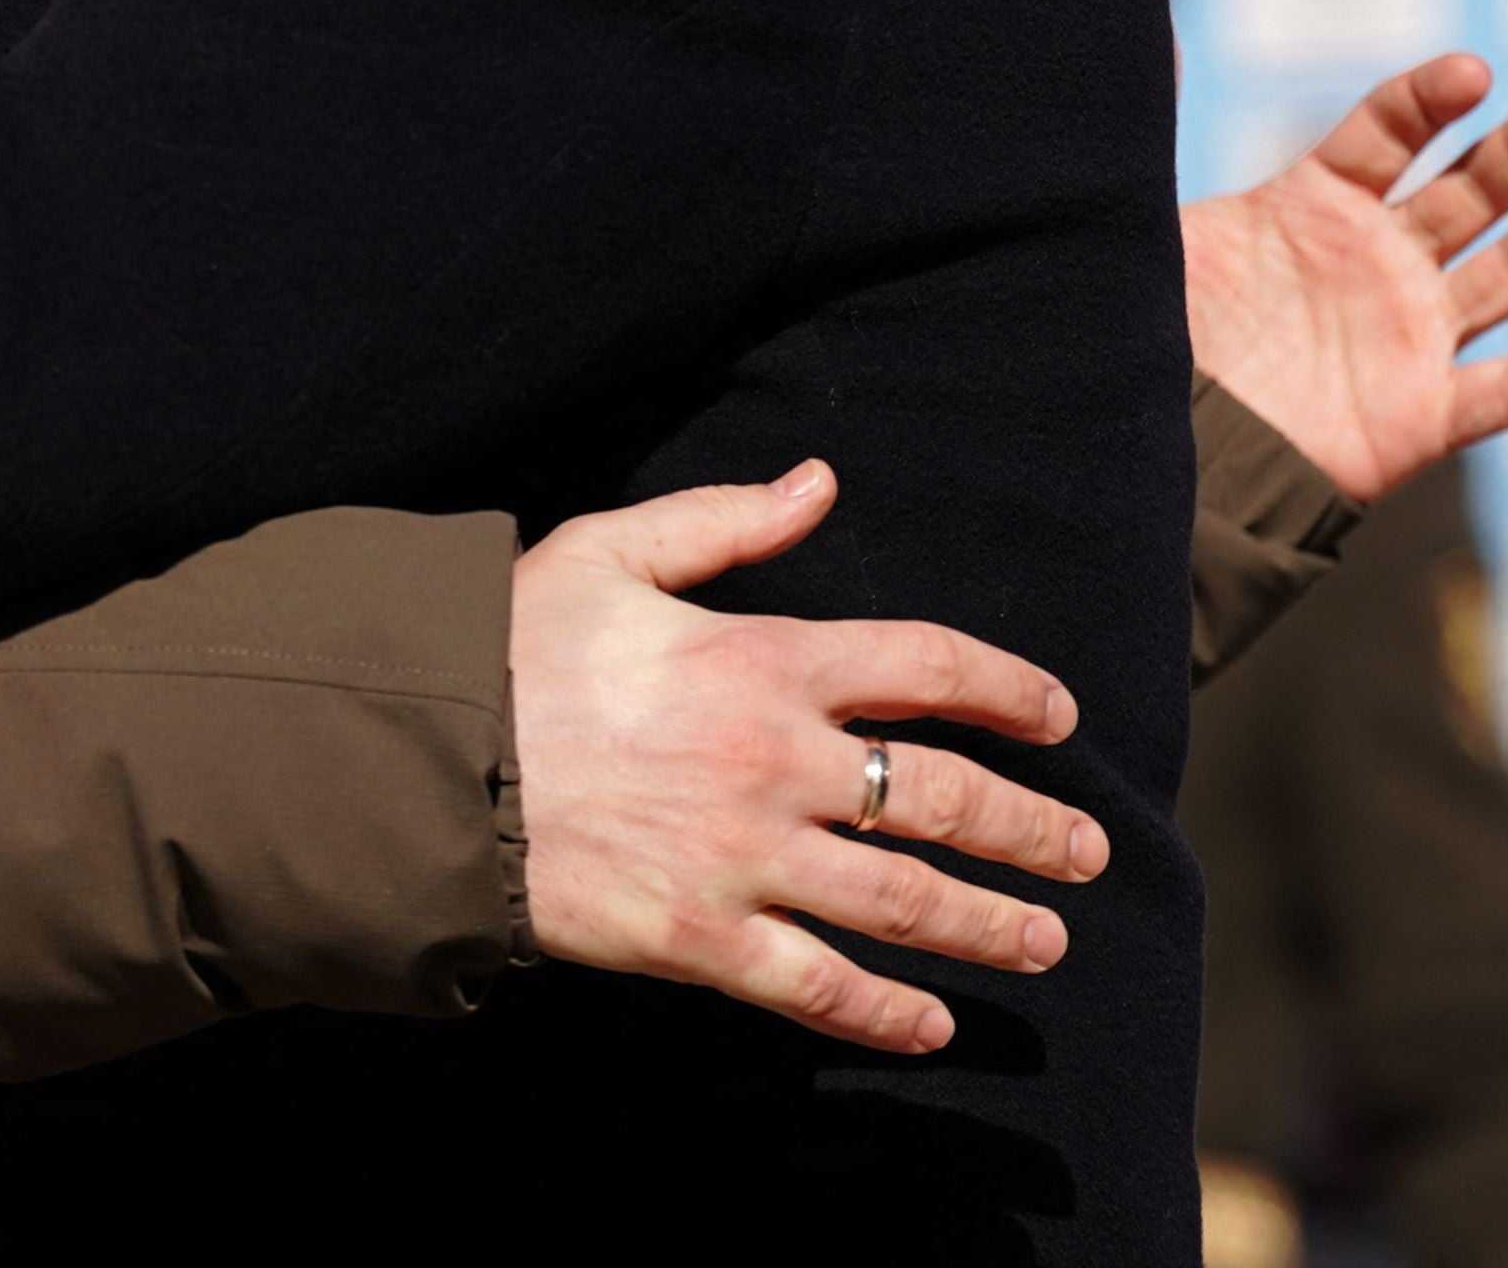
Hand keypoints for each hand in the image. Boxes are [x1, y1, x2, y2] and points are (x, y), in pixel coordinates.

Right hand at [511, 462, 1106, 1055]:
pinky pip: (818, 988)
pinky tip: (931, 1025)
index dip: (1009, 690)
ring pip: (906, 903)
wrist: (419, 757)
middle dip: (1033, 828)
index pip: (929, 669)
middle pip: (946, 799)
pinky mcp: (700, 937)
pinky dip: (885, 1013)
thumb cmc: (508, 646)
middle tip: (1088, 852)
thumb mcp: (610, 551)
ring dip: (990, 925)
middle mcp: (775, 760)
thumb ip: (725, 520)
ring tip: (1045, 941)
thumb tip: (819, 483)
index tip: (1058, 718)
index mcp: (762, 657)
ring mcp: (743, 856)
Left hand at [1183, 53, 1507, 506]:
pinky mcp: (1420, 416)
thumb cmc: (1156, 331)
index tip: (1471, 74)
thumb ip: (1154, 133)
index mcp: (1315, 205)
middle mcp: (1378, 261)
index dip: (1428, 102)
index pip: (1386, 134)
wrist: (1153, 444)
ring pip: (1506, 277)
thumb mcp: (1154, 226)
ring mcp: (1408, 336)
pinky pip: (1504, 395)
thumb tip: (1147, 38)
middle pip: (1466, 193)